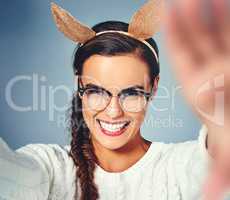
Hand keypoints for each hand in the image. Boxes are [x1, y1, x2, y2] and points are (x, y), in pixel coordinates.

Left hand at [163, 0, 229, 198]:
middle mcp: (211, 71)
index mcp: (200, 87)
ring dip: (206, 8)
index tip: (169, 9)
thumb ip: (218, 177)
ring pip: (215, 28)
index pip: (184, 53)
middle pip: (197, 35)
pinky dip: (224, 13)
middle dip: (189, 14)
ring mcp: (226, 60)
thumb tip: (207, 199)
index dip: (177, 31)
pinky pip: (229, 29)